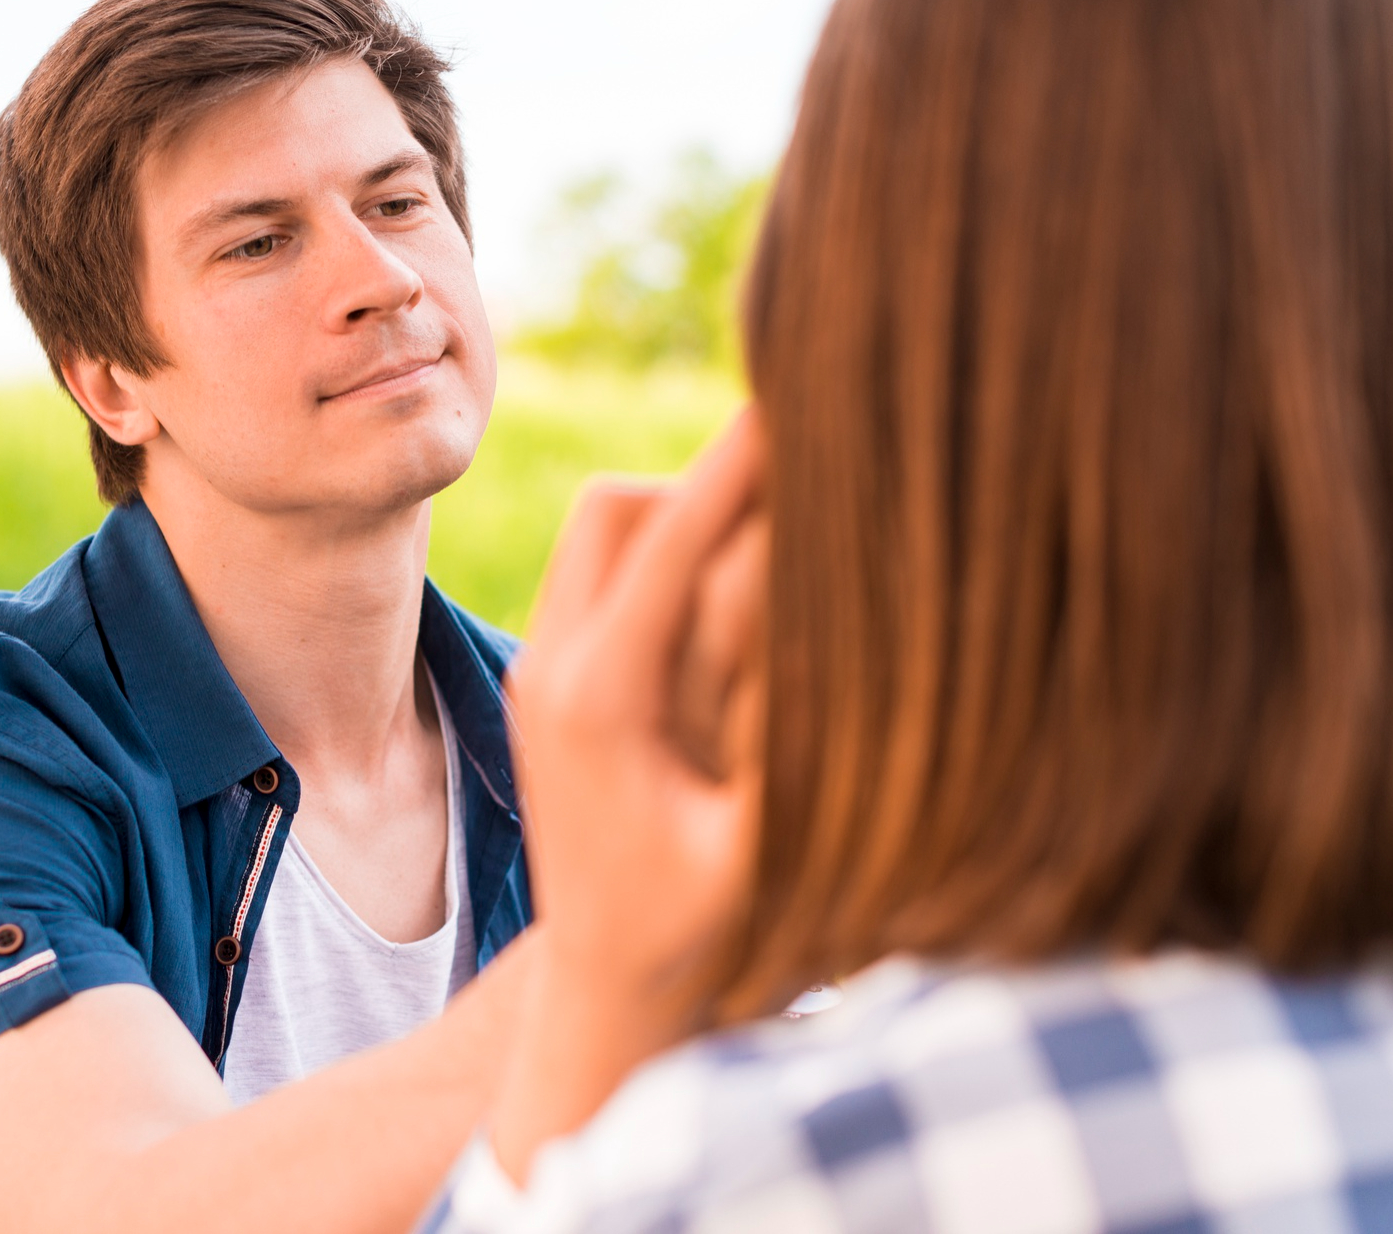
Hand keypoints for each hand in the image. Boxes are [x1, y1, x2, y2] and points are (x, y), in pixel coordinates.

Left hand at [490, 410, 766, 1178]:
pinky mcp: (548, 686)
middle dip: (708, 478)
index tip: (795, 390)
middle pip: (619, 510)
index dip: (739, 462)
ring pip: (601, 534)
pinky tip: (731, 585)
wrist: (606, 1001)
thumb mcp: (765, 846)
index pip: (675, 539)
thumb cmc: (698, 941)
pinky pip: (598, 577)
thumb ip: (800, 731)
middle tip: (799, 461)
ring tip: (773, 528)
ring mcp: (541, 675)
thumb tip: (851, 618)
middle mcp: (553, 670)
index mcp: (600, 700)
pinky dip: (661, 555)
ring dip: (682, 514)